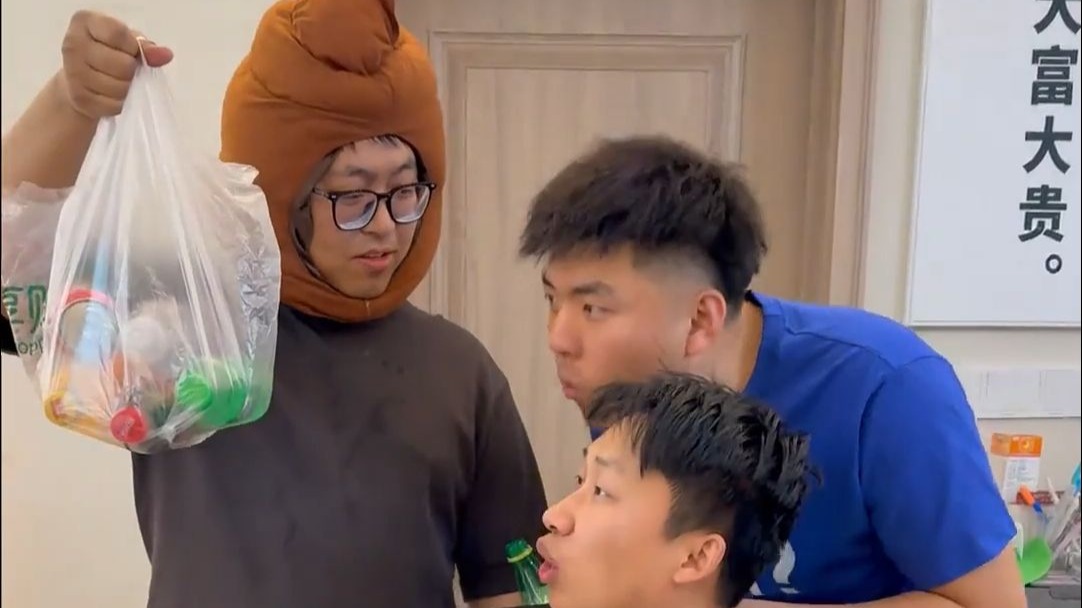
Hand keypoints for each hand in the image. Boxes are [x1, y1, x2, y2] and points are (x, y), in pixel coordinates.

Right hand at [59, 10, 173, 118]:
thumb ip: (146, 47)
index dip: (132, 46)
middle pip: (123, 64)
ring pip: (120, 87)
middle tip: (125, 69)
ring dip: (127, 88)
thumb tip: (165, 55)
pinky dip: (119, 103)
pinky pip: (113, 105)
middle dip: (132, 71)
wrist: (79, 79)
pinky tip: (112, 95)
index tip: (130, 50)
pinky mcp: (78, 98)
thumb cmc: (108, 53)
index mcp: (85, 22)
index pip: (118, 34)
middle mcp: (72, 44)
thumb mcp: (127, 42)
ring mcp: (73, 72)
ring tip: (119, 81)